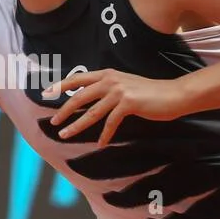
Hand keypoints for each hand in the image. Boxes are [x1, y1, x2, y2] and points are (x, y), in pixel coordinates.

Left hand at [43, 70, 189, 146]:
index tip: (46, 93)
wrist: (173, 95)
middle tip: (54, 122)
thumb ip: (107, 89)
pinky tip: (100, 144)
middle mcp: (110, 80)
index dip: (60, 85)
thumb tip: (89, 98)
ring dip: (77, 125)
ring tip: (66, 135)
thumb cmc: (149, 93)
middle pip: (79, 96)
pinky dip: (104, 135)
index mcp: (107, 74)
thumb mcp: (124, 85)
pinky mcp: (128, 103)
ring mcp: (119, 91)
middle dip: (64, 110)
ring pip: (91, 112)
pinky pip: (110, 122)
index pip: (77, 78)